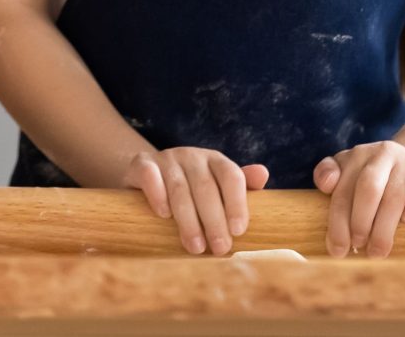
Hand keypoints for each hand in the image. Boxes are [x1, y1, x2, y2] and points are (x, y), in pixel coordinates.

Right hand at [121, 147, 266, 255]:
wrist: (148, 175)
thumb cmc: (190, 188)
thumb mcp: (216, 186)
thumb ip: (240, 185)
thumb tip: (263, 174)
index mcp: (214, 160)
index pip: (231, 176)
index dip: (237, 203)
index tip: (239, 231)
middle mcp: (191, 156)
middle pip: (206, 187)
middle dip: (215, 220)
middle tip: (220, 248)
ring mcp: (165, 158)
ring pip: (179, 188)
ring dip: (188, 220)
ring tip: (196, 247)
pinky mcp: (141, 164)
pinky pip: (149, 175)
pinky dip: (157, 194)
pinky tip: (163, 216)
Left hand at [312, 140, 404, 257]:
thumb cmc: (375, 181)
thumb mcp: (348, 175)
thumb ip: (327, 175)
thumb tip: (325, 185)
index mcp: (356, 156)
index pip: (342, 190)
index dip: (338, 222)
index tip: (338, 249)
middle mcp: (382, 152)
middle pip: (368, 189)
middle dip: (360, 223)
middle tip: (358, 248)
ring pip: (395, 193)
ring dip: (384, 226)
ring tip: (378, 250)